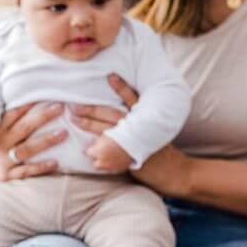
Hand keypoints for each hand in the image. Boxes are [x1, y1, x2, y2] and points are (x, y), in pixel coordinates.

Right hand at [0, 103, 66, 182]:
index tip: (43, 96)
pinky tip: (56, 162)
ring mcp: (3, 160)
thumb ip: (6, 124)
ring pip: (27, 149)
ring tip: (64, 133)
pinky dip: (41, 167)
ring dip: (46, 140)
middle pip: (23, 128)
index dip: (26, 105)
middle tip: (60, 108)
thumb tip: (26, 107)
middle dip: (42, 117)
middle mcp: (0, 144)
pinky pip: (26, 171)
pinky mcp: (7, 176)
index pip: (12, 115)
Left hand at [72, 74, 192, 196]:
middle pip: (111, 114)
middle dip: (92, 109)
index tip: (110, 76)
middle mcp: (138, 127)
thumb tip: (126, 115)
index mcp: (145, 119)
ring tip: (75, 119)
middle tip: (75, 105)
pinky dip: (96, 151)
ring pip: (105, 131)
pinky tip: (86, 149)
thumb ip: (142, 123)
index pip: (132, 99)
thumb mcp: (157, 132)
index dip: (122, 87)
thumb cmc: (163, 152)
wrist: (172, 170)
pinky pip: (108, 153)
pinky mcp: (127, 157)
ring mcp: (132, 142)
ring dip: (89, 124)